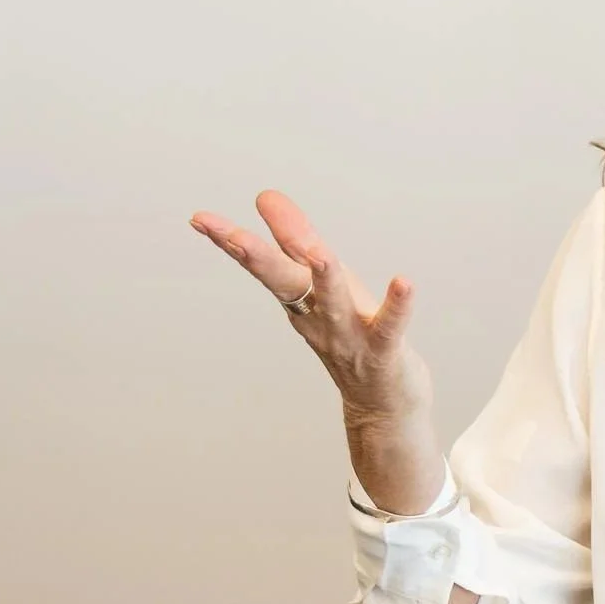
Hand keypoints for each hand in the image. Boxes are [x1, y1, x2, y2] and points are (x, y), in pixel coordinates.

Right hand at [190, 191, 431, 429]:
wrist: (381, 407)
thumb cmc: (353, 335)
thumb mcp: (323, 282)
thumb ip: (296, 240)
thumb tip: (266, 196)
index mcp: (300, 299)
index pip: (263, 265)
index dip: (232, 241)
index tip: (200, 219)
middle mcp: (317, 318)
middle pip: (284, 284)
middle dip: (257, 259)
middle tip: (232, 235)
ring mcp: (348, 338)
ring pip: (333, 304)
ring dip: (325, 278)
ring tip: (318, 252)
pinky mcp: (384, 352)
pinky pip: (390, 327)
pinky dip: (397, 306)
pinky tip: (404, 282)